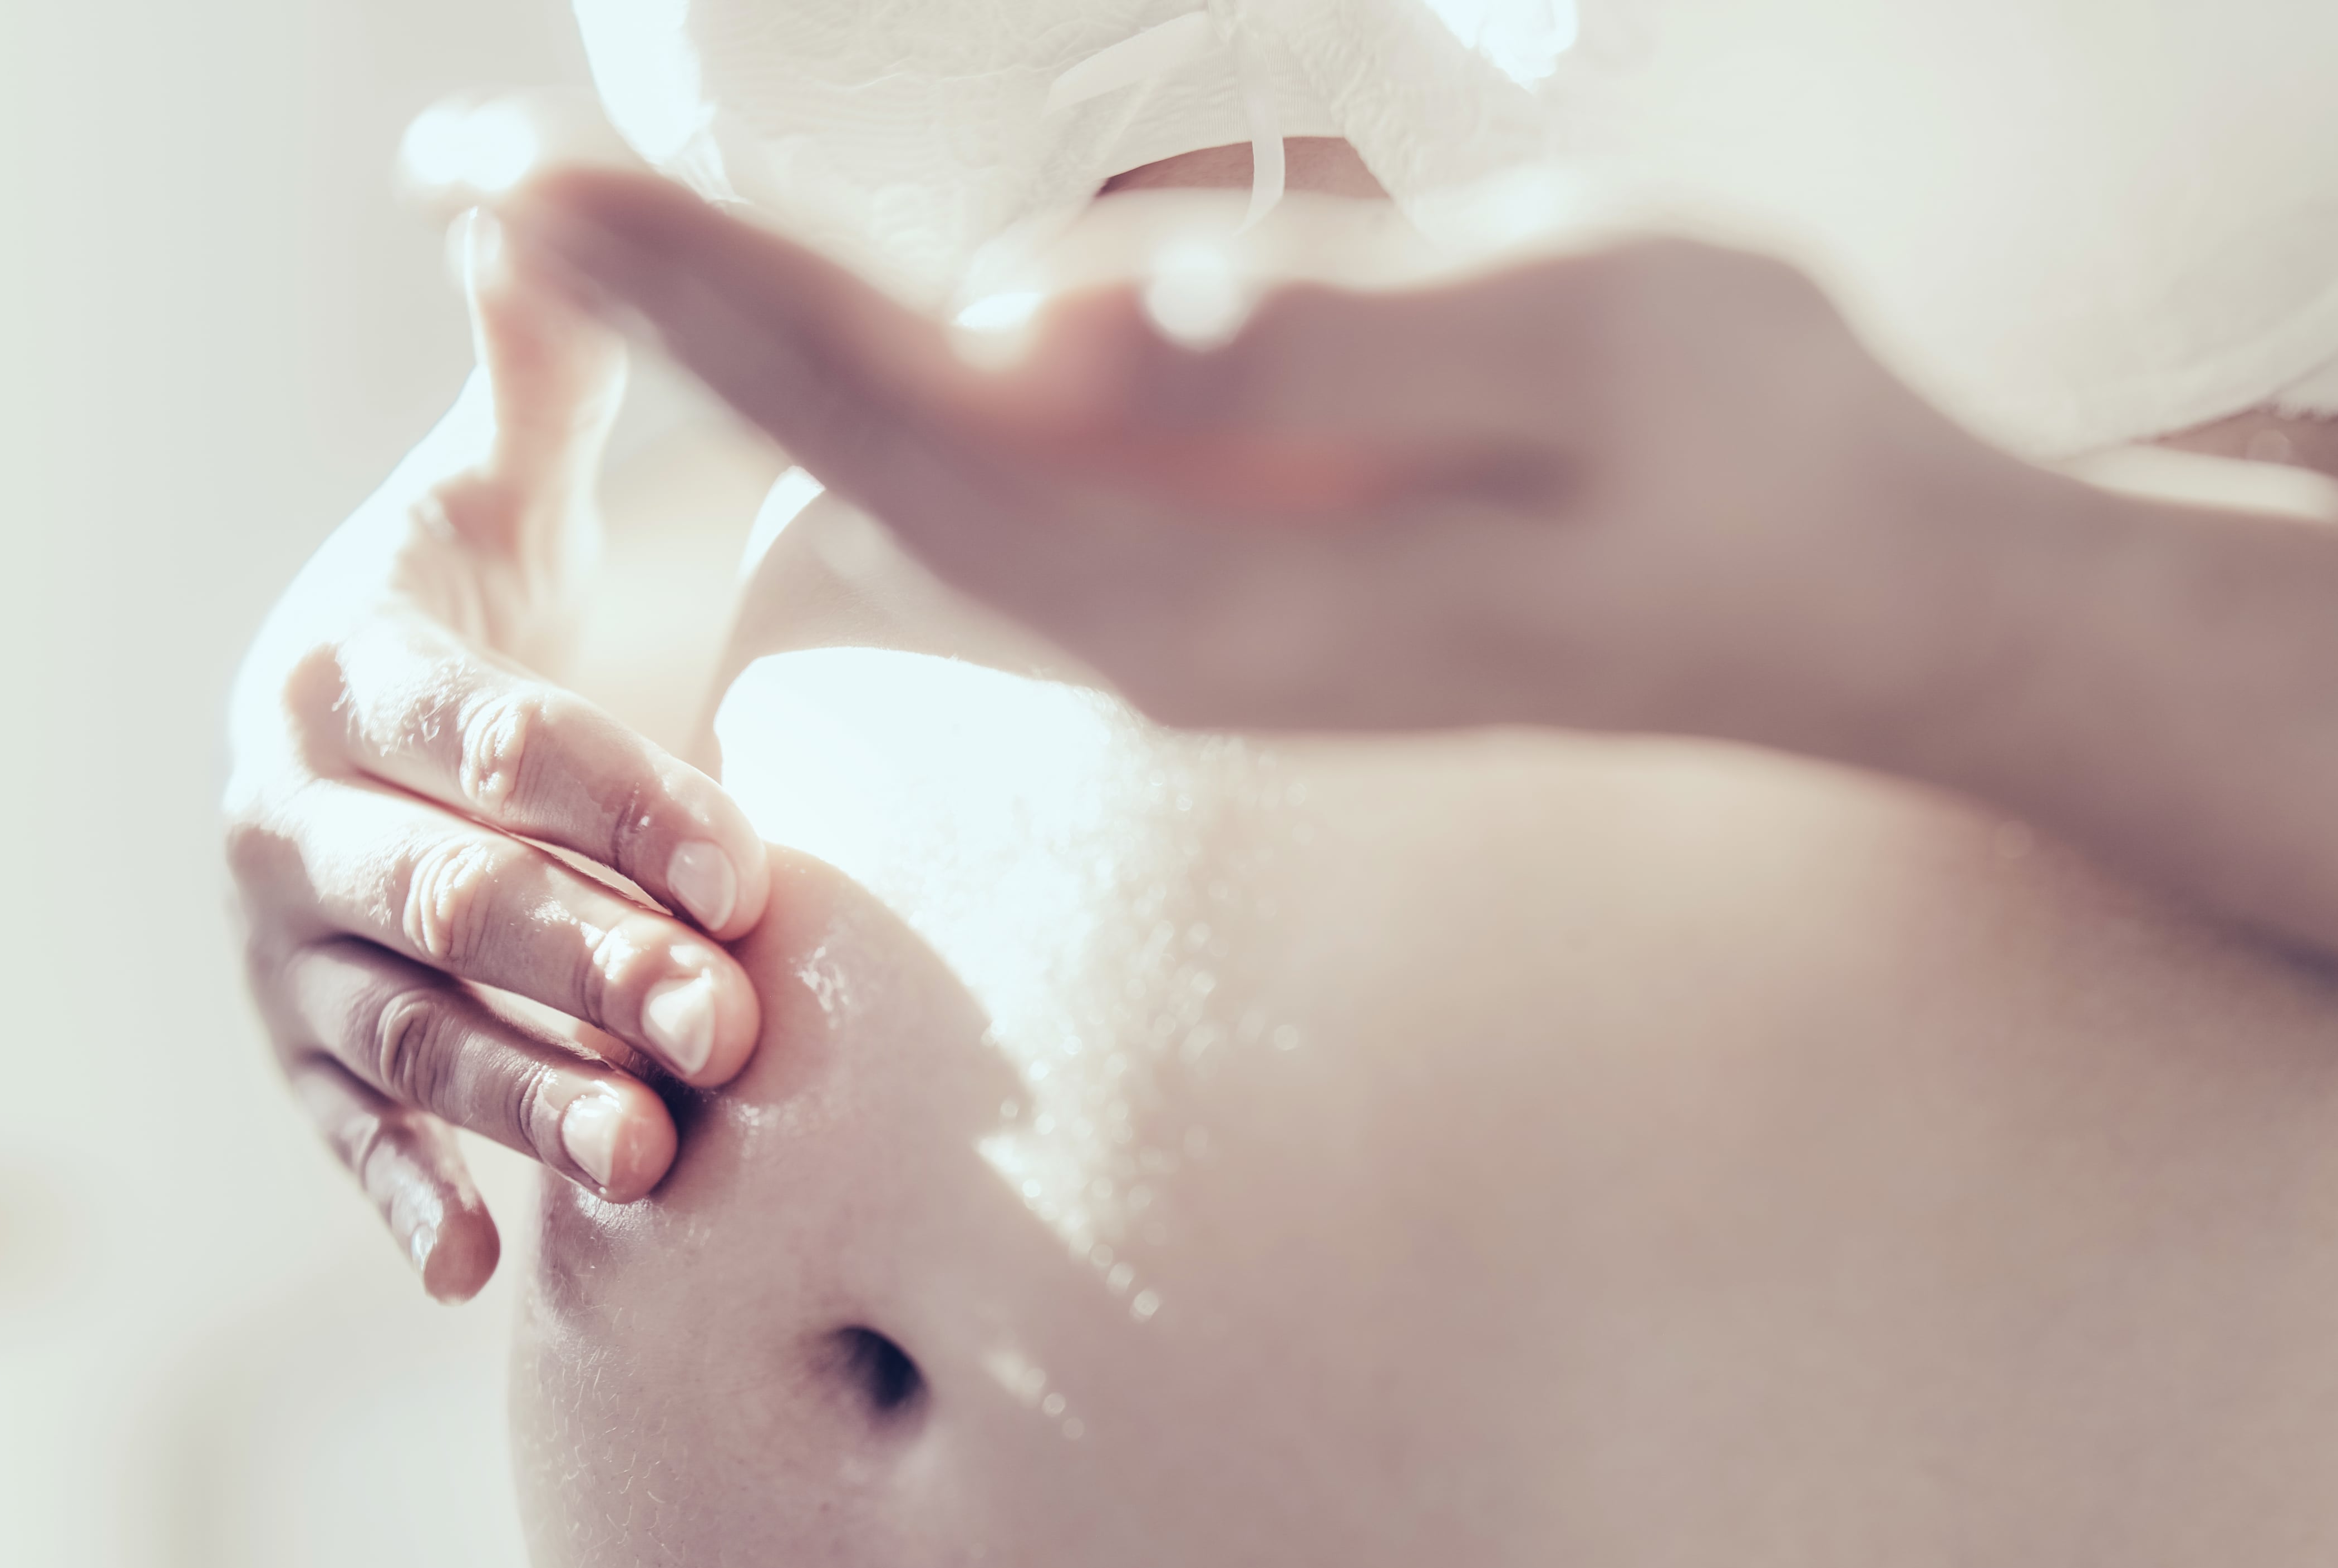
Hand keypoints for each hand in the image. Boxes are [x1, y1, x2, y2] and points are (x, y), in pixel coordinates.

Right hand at [227, 215, 767, 1300]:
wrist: (370, 736)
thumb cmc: (472, 615)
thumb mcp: (493, 492)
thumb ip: (532, 382)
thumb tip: (538, 201)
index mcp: (344, 676)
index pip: (491, 741)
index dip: (617, 799)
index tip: (749, 864)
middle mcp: (293, 823)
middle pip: (453, 899)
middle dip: (586, 959)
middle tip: (724, 1018)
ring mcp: (293, 954)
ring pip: (408, 1033)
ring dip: (519, 1096)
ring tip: (643, 1157)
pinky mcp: (305, 1055)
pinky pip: (347, 1135)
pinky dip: (403, 1199)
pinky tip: (476, 1266)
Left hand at [492, 166, 2039, 750]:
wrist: (1861, 606)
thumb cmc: (1761, 454)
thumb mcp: (1593, 344)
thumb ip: (1337, 342)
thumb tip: (1086, 320)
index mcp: (1228, 574)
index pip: (907, 414)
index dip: (713, 289)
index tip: (531, 179)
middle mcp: (1175, 626)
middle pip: (871, 446)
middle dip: (673, 305)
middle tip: (475, 172)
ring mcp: (1206, 619)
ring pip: (926, 467)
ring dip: (757, 342)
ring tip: (593, 234)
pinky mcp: (1249, 587)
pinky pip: (1016, 479)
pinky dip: (886, 384)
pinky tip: (825, 326)